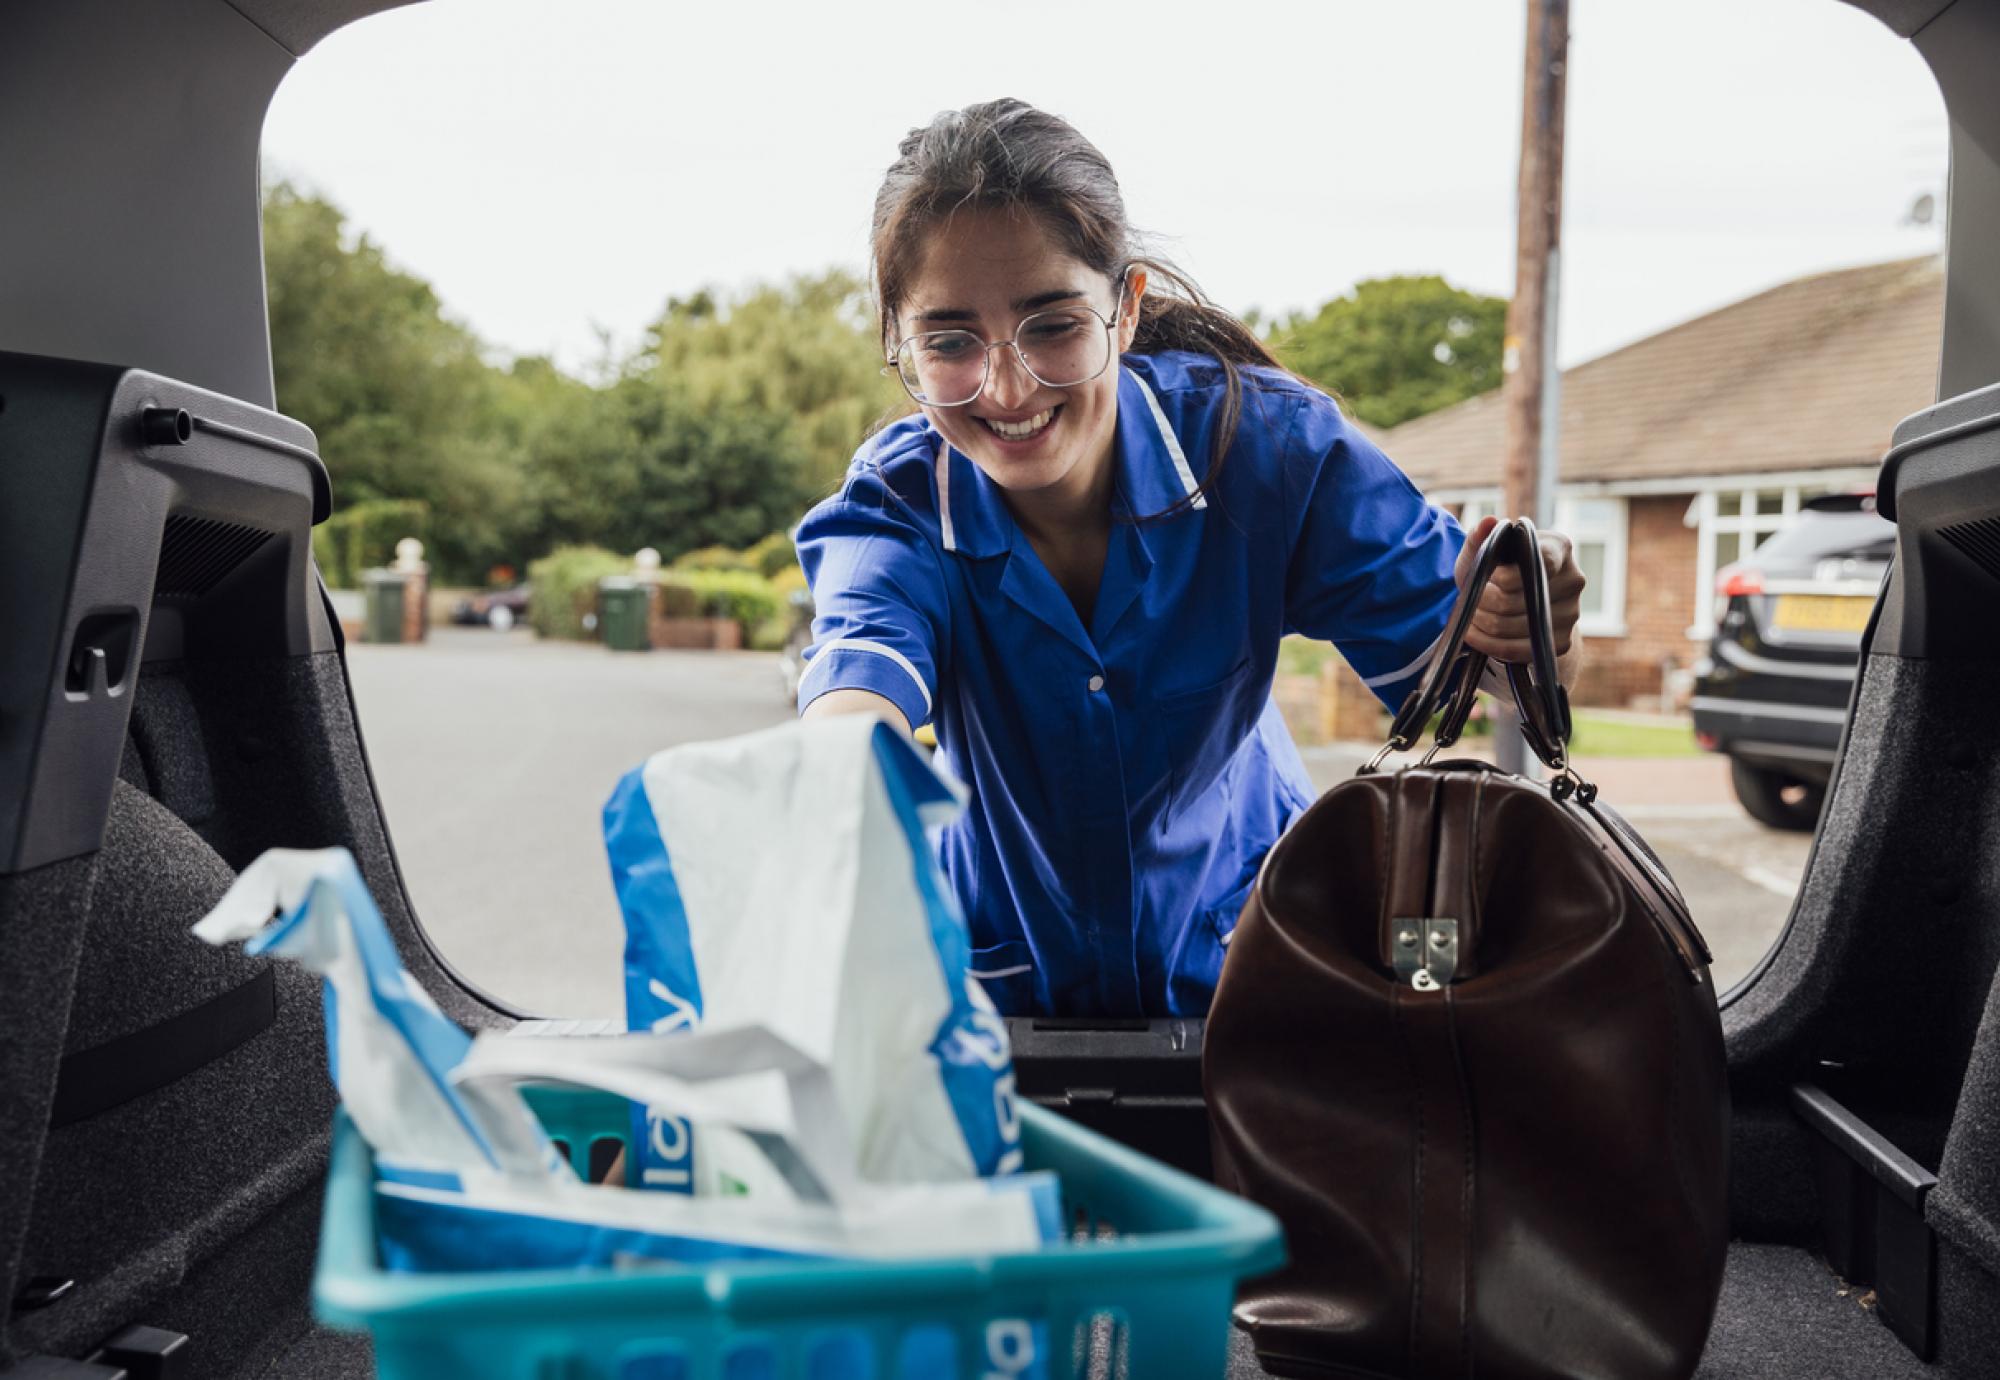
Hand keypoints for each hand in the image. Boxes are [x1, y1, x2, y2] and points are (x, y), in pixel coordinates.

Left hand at [1452, 515, 1585, 661]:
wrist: (1520, 603)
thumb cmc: (1500, 569)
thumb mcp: (1486, 551)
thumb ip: (1480, 537)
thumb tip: (1489, 522)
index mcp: (1560, 548)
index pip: (1537, 562)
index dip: (1503, 575)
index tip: (1487, 576)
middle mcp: (1573, 579)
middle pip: (1514, 599)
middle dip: (1481, 601)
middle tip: (1469, 598)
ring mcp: (1572, 613)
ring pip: (1510, 625)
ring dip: (1480, 622)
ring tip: (1469, 614)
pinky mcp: (1562, 642)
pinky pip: (1516, 649)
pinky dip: (1486, 643)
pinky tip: (1473, 633)